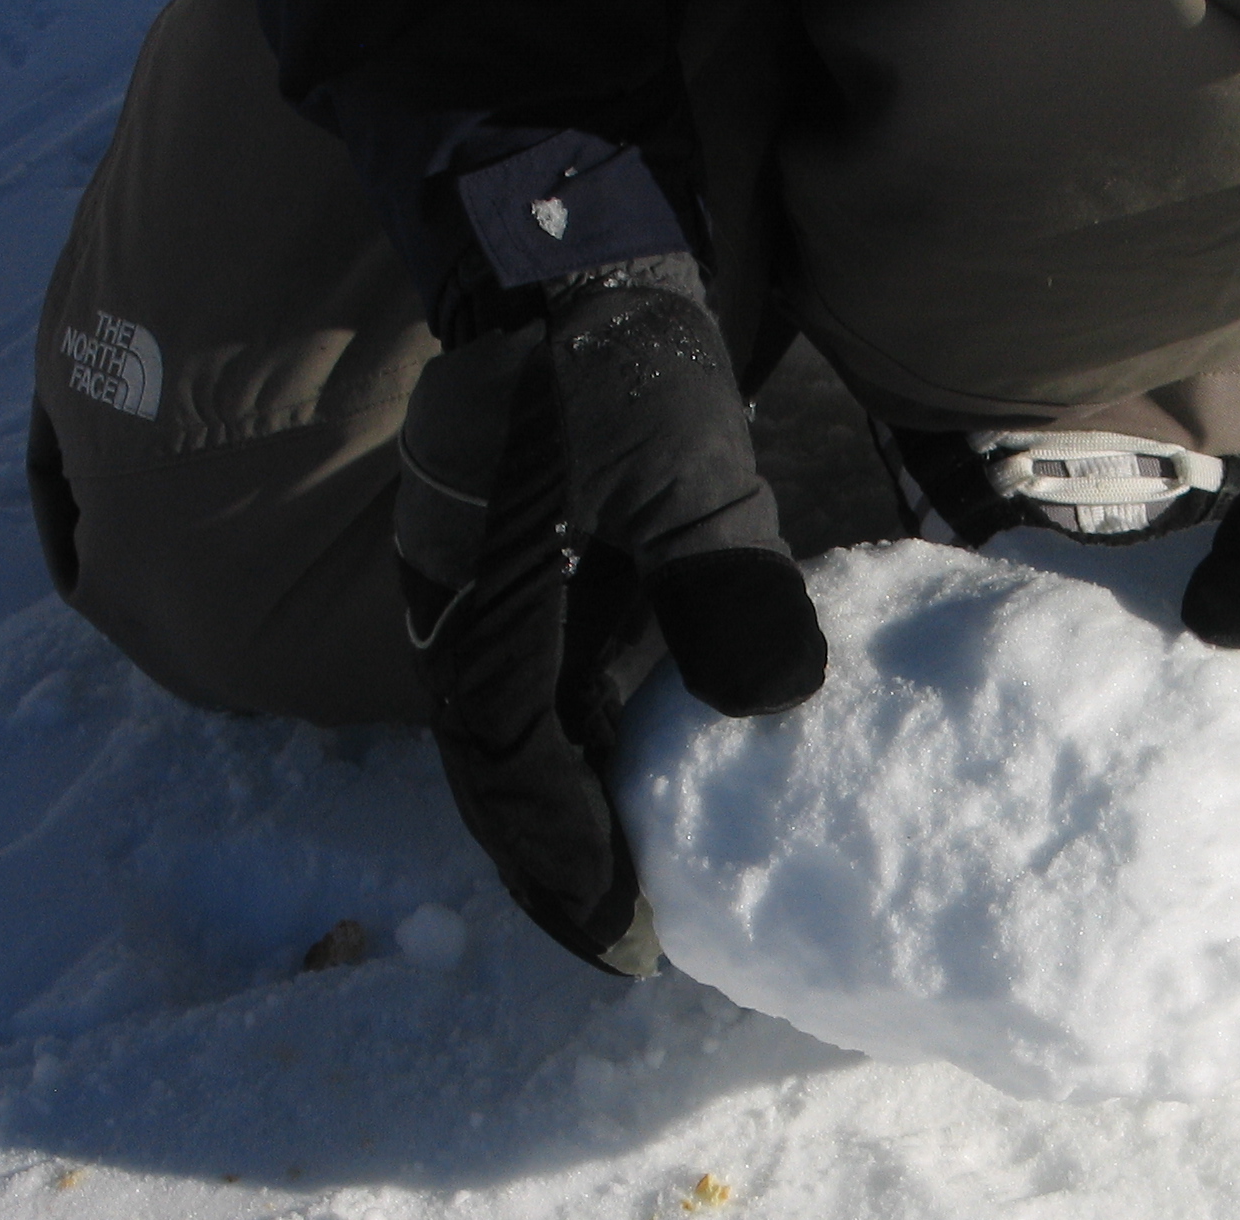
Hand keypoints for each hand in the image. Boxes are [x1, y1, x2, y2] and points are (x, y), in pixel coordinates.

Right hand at [397, 255, 827, 972]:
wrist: (564, 252)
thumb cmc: (616, 359)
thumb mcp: (685, 466)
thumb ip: (726, 583)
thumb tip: (777, 705)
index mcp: (482, 604)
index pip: (512, 770)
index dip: (566, 864)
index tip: (629, 941)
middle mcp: (462, 616)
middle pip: (500, 776)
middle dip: (557, 867)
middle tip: (631, 947)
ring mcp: (483, 597)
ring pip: (516, 741)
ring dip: (566, 820)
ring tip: (635, 895)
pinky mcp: (520, 577)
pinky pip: (543, 694)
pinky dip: (584, 756)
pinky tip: (643, 791)